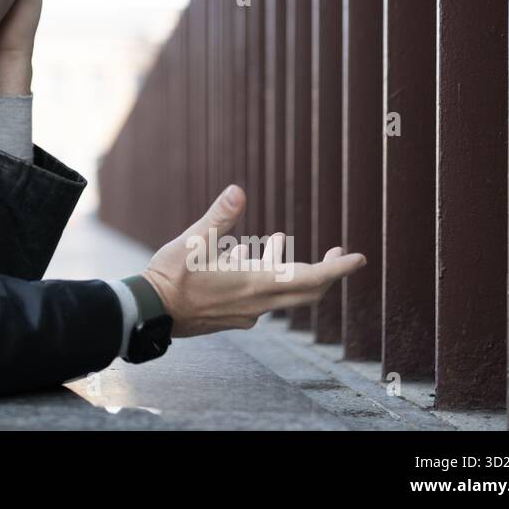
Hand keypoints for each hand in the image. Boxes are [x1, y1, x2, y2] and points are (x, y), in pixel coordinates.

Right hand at [141, 185, 366, 337]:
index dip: (338, 268)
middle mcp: (257, 304)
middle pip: (306, 292)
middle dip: (326, 271)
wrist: (150, 312)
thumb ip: (219, 217)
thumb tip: (238, 191)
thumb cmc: (170, 277)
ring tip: (280, 239)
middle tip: (336, 252)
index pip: (311, 279)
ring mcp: (245, 314)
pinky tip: (241, 257)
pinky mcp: (232, 317)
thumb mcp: (193, 241)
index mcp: (254, 284)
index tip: (358, 258)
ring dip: (287, 267)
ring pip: (281, 292)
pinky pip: (260, 297)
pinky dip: (263, 275)